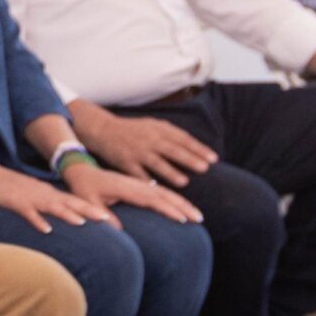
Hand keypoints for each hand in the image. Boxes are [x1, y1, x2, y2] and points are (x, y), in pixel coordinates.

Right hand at [0, 168, 110, 234]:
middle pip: (69, 203)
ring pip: (52, 207)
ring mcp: (30, 198)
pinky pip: (29, 213)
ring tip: (82, 223)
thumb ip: (44, 205)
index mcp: (47, 192)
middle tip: (106, 219)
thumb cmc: (8, 187)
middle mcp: (43, 194)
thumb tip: (56, 217)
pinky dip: (38, 221)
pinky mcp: (16, 203)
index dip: (90, 208)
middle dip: (88, 210)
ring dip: (67, 215)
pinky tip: (46, 230)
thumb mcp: (30, 195)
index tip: (108, 217)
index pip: (73, 200)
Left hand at [65, 160, 202, 223]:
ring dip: (183, 203)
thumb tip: (118, 230)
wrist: (81, 171)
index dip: (167, 208)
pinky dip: (175, 199)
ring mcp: (139, 184)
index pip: (150, 199)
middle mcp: (136, 185)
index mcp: (125, 188)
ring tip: (198, 215)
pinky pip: (161, 192)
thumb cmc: (84, 188)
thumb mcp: (87, 200)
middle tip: (199, 219)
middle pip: (164, 195)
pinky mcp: (140, 185)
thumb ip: (101, 213)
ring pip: (166, 193)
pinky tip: (185, 208)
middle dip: (183, 206)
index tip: (182, 218)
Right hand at [71, 103, 215, 187]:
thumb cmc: (133, 130)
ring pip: (156, 162)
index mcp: (158, 130)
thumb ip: (172, 135)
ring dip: (170, 172)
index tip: (213, 159)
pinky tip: (157, 190)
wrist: (102, 129)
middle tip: (204, 168)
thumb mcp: (153, 126)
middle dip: (189, 159)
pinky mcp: (124, 162)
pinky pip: (137, 173)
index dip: (198, 148)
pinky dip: (147, 181)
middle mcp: (149, 139)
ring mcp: (136, 151)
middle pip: (172, 150)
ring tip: (184, 182)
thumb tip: (197, 148)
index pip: (182, 138)